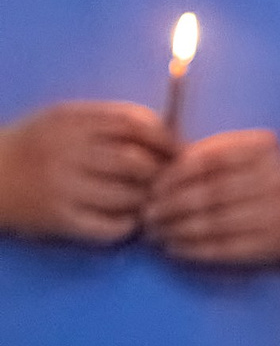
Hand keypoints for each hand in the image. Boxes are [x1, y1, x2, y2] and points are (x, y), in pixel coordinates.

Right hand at [0, 102, 172, 244]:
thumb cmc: (35, 145)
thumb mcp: (63, 118)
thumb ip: (108, 120)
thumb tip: (167, 132)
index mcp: (71, 119)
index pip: (133, 123)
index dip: (165, 139)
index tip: (178, 151)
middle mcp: (66, 150)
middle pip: (137, 161)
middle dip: (161, 174)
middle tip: (169, 183)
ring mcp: (63, 187)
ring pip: (129, 196)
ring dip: (147, 201)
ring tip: (149, 201)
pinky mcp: (61, 219)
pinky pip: (112, 227)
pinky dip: (129, 225)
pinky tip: (128, 220)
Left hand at [142, 131, 279, 267]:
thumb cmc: (262, 176)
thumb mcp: (245, 152)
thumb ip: (209, 153)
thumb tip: (159, 167)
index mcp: (264, 151)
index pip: (209, 160)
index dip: (175, 174)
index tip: (152, 185)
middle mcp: (274, 182)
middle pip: (210, 193)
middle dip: (171, 205)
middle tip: (146, 212)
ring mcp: (275, 216)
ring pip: (214, 223)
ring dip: (177, 230)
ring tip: (154, 232)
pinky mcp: (270, 245)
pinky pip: (225, 249)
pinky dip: (194, 250)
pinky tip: (173, 248)